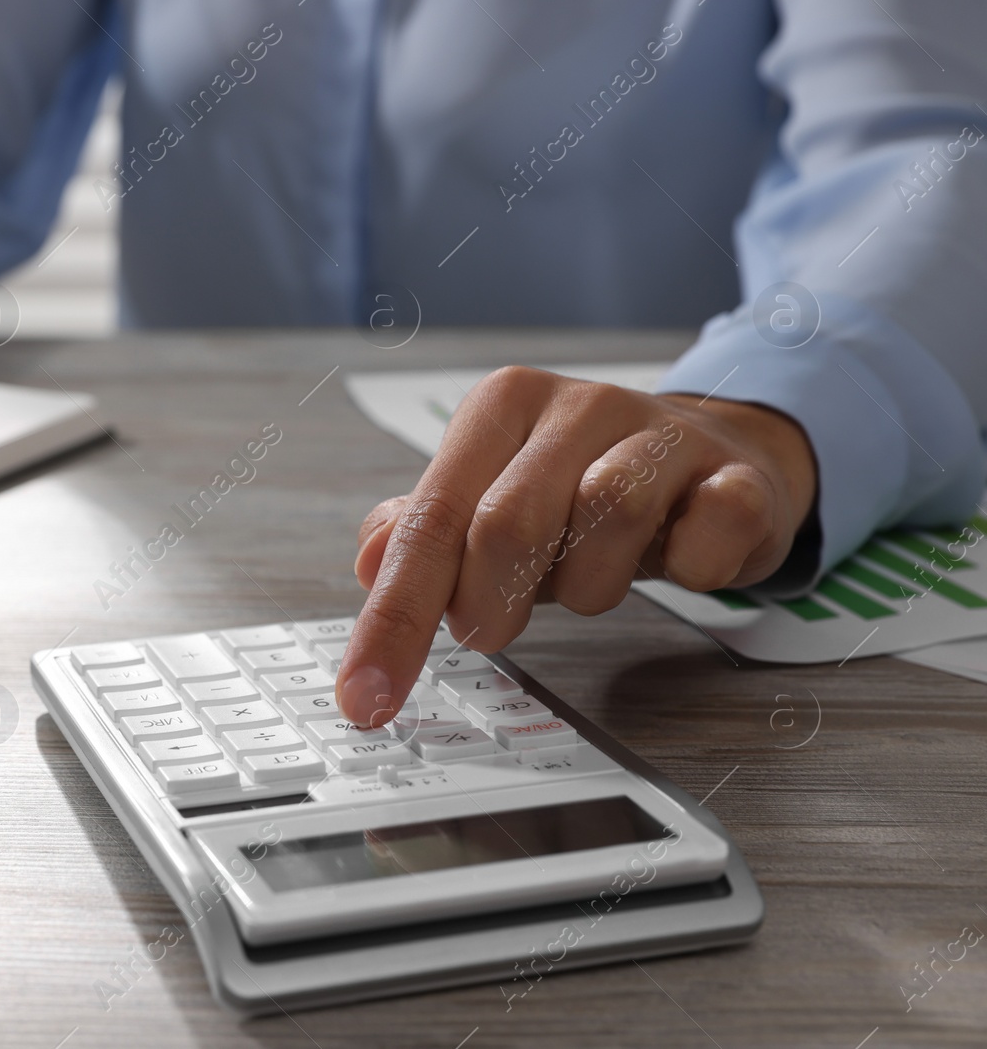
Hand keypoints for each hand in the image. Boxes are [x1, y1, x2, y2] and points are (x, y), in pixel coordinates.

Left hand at [336, 366, 816, 725]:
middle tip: (490, 632)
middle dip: (489, 602)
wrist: (715, 460)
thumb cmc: (583, 491)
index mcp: (503, 409)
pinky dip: (692, 567)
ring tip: (590, 584)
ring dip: (588, 586)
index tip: (366, 696)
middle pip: (508, 520)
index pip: (432, 519)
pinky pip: (711, 529)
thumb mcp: (492, 502)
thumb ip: (425, 533)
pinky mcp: (737, 474)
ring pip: (607, 518)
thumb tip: (368, 560)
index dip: (395, 617)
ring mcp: (664, 434)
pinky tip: (680, 561)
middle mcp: (579, 408)